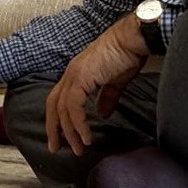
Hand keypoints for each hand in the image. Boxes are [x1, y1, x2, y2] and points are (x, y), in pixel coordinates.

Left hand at [46, 14, 147, 155]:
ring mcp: (74, 74)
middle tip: (57, 149)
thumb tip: (103, 114)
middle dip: (54, 128)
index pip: (59, 99)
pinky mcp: (82, 77)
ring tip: (78, 148)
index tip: (61, 137)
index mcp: (76, 73)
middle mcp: (71, 73)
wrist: (133, 39)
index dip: (57, 119)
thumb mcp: (115, 81)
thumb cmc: (127, 55)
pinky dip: (78, 123)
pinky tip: (86, 136)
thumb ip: (107, 97)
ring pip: (63, 109)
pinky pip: (74, 106)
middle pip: (53, 105)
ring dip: (69, 131)